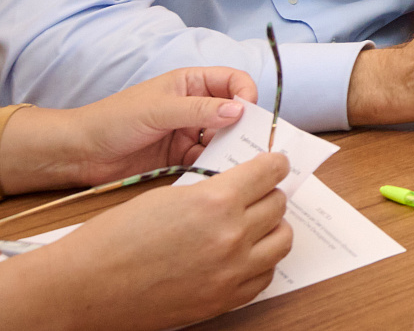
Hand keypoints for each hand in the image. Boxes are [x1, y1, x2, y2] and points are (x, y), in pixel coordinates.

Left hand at [0, 66, 255, 194]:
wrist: (79, 154)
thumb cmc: (114, 120)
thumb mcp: (158, 110)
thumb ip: (199, 110)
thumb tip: (239, 111)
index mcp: (192, 84)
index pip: (233, 82)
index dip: (246, 94)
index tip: (248, 114)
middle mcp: (196, 107)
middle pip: (234, 113)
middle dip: (244, 127)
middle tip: (254, 146)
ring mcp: (189, 134)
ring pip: (223, 139)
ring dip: (231, 150)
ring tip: (236, 165)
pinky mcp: (181, 159)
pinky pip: (207, 161)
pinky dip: (214, 168)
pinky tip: (216, 177)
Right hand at [24, 152, 291, 330]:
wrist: (83, 287)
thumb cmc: (114, 239)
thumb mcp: (168, 196)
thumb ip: (211, 191)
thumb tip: (241, 187)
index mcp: (216, 201)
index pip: (269, 172)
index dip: (273, 164)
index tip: (274, 164)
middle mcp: (231, 236)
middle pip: (277, 204)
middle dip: (269, 194)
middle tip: (258, 193)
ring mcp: (230, 272)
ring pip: (281, 240)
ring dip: (272, 228)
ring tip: (254, 224)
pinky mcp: (222, 300)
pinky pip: (264, 276)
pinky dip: (260, 263)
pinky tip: (243, 256)